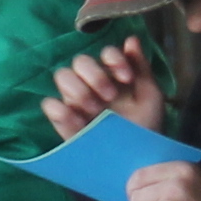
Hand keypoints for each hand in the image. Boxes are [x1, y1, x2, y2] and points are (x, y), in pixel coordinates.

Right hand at [45, 36, 159, 139]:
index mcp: (112, 76)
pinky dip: (60, 108)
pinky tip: (80, 120)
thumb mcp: (150, 96)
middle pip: (79, 61)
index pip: (105, 54)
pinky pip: (50, 106)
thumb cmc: (146, 128)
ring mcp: (76, 103)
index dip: (113, 60)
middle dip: (94, 75)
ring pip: (62, 77)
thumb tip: (131, 40)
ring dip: (79, 89)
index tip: (126, 78)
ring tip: (95, 110)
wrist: (139, 161)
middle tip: (109, 96)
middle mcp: (91, 85)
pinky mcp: (65, 123)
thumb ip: (141, 68)